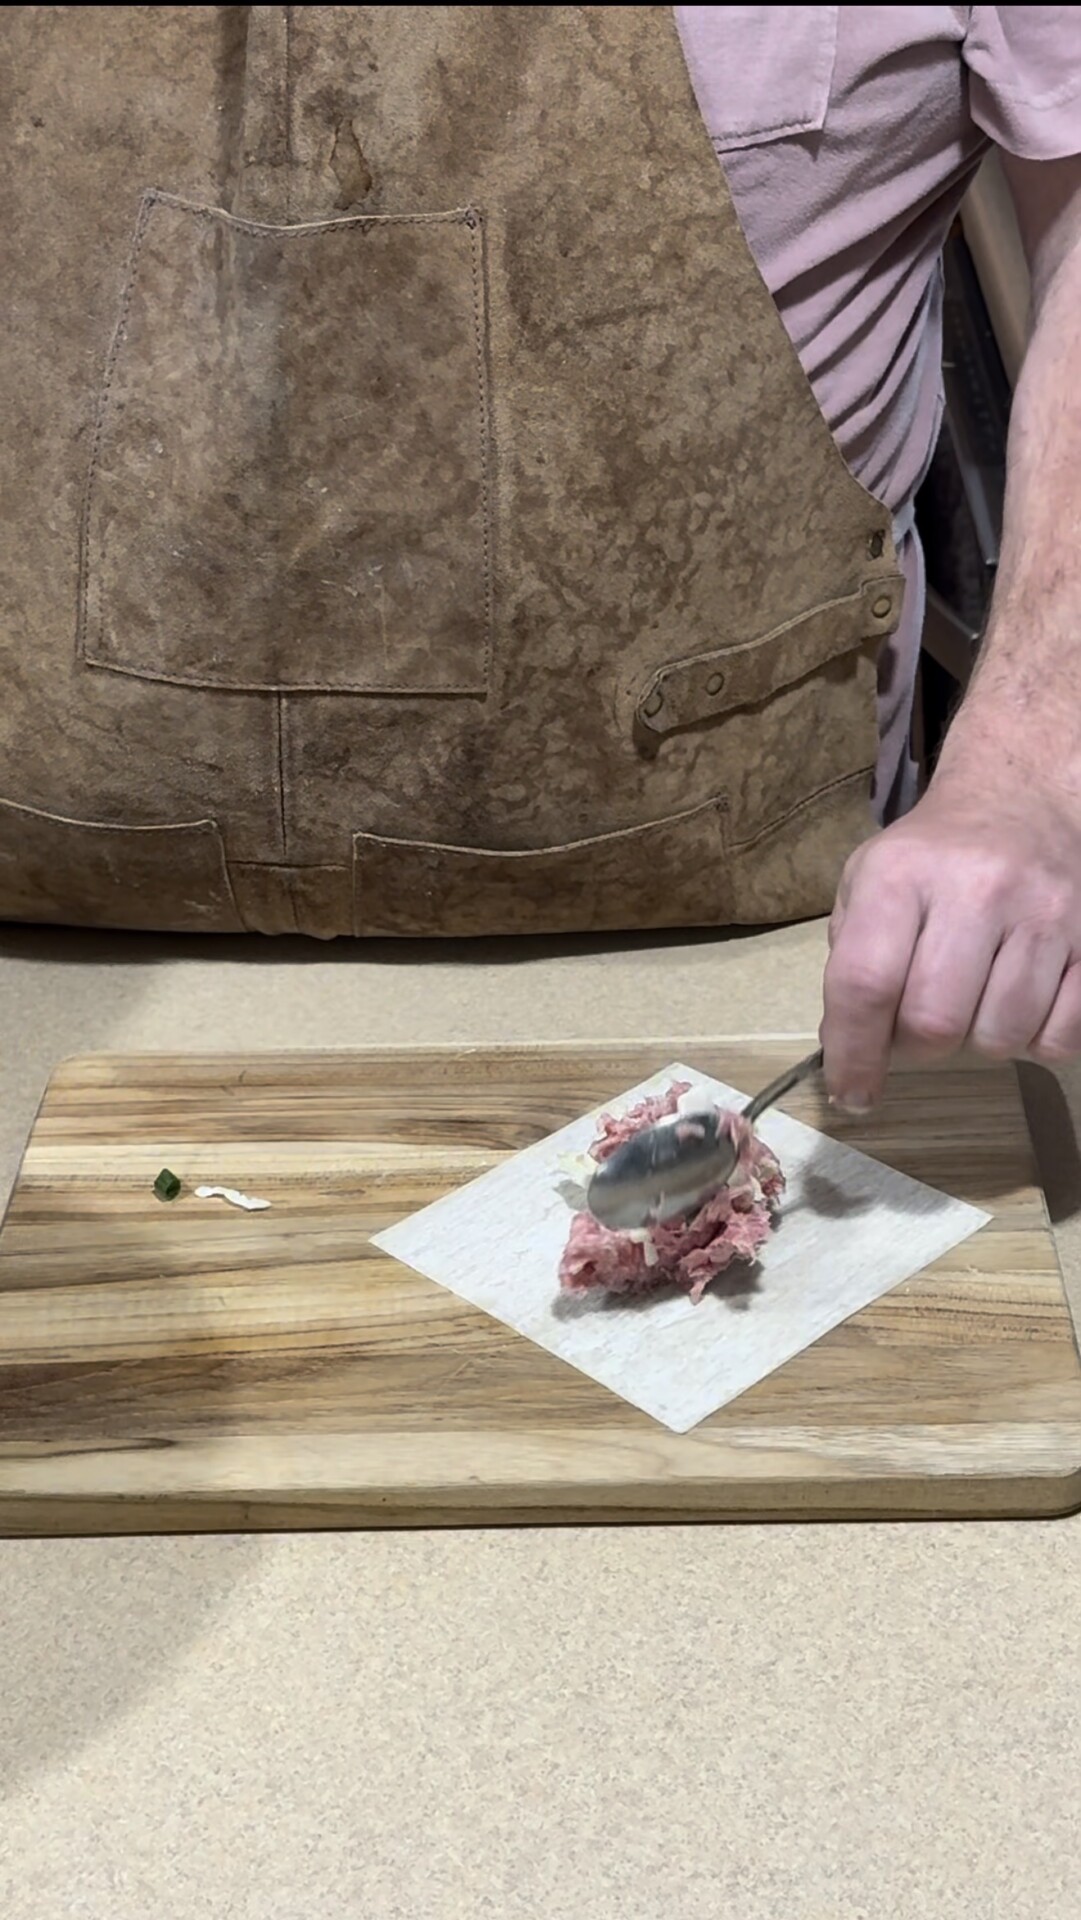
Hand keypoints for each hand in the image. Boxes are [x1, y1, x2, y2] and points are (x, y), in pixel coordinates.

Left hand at [820, 750, 1080, 1110]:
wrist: (1023, 799)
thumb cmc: (933, 855)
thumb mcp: (868, 880)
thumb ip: (851, 960)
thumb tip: (847, 1048)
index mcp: (901, 875)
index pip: (865, 983)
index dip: (853, 1054)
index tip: (852, 1094)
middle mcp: (976, 889)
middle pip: (935, 1023)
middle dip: (917, 1047)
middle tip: (916, 1028)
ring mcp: (1043, 913)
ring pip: (1000, 1036)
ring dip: (978, 1041)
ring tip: (972, 999)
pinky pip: (1060, 1037)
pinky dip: (1035, 1039)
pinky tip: (1019, 999)